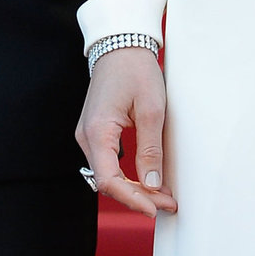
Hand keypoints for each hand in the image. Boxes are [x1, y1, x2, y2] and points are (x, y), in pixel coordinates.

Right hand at [76, 47, 175, 216]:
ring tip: (162, 196)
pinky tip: (147, 181)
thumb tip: (152, 184)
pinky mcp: (95, 133)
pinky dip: (127, 176)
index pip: (109, 180)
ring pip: (107, 175)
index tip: (155, 208)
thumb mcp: (152, 110)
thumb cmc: (135, 71)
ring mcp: (88, 135)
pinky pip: (108, 164)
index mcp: (97, 131)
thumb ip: (151, 149)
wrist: (120, 47)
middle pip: (107, 182)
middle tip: (168, 204)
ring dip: (134, 189)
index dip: (132, 199)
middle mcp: (86, 136)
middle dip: (138, 197)